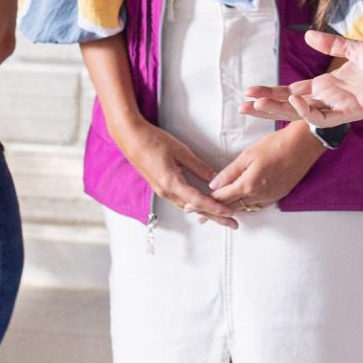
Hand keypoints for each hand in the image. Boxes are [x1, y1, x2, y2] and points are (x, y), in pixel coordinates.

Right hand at [112, 119, 238, 228]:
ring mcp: (162, 190)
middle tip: (232, 224)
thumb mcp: (181, 152)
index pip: (199, 201)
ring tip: (221, 216)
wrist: (130, 138)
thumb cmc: (154, 141)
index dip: (217, 209)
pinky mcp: (160, 186)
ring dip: (205, 211)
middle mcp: (166, 192)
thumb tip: (215, 179)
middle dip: (215, 217)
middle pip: (195, 209)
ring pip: (187, 206)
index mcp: (172, 184)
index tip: (230, 215)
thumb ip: (199, 167)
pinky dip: (194, 204)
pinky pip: (180, 200)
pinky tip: (202, 204)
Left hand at [208, 125, 322, 212]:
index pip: (220, 199)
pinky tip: (238, 202)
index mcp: (248, 186)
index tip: (190, 209)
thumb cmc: (276, 145)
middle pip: (231, 208)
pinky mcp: (278, 195)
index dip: (203, 204)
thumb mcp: (248, 155)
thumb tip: (214, 186)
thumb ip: (230, 172)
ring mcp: (270, 198)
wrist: (304, 145)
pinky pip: (256, 204)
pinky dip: (244, 205)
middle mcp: (259, 196)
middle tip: (198, 216)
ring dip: (230, 209)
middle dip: (213, 211)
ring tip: (215, 211)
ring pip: (244, 208)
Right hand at [241, 30, 362, 126]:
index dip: (270, 92)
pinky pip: (322, 118)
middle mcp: (325, 99)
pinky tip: (294, 100)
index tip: (249, 90)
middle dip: (266, 105)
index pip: (290, 91)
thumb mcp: (352, 49)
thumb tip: (307, 35)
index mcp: (324, 87)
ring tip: (257, 104)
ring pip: (299, 113)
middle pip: (288, 105)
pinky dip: (307, 110)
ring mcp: (335, 108)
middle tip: (243, 105)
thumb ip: (330, 44)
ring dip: (278, 109)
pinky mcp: (347, 114)